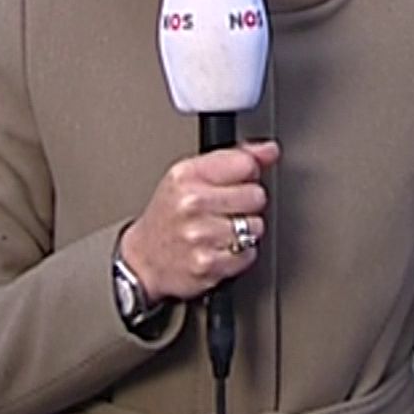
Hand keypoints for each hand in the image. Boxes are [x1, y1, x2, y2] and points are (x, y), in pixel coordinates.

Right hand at [120, 140, 278, 301]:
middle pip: (256, 195)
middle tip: (225, 210)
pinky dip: (240, 255)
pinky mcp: (208, 264)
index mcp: (187, 175)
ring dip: (245, 231)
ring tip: (221, 230)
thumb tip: (270, 150)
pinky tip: (220, 248)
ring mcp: (199, 235)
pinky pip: (249, 254)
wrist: (143, 258)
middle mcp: (192, 203)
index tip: (234, 182)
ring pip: (256, 226)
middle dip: (247, 204)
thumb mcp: (191, 175)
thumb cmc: (169, 214)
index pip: (246, 164)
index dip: (247, 174)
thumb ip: (235, 158)